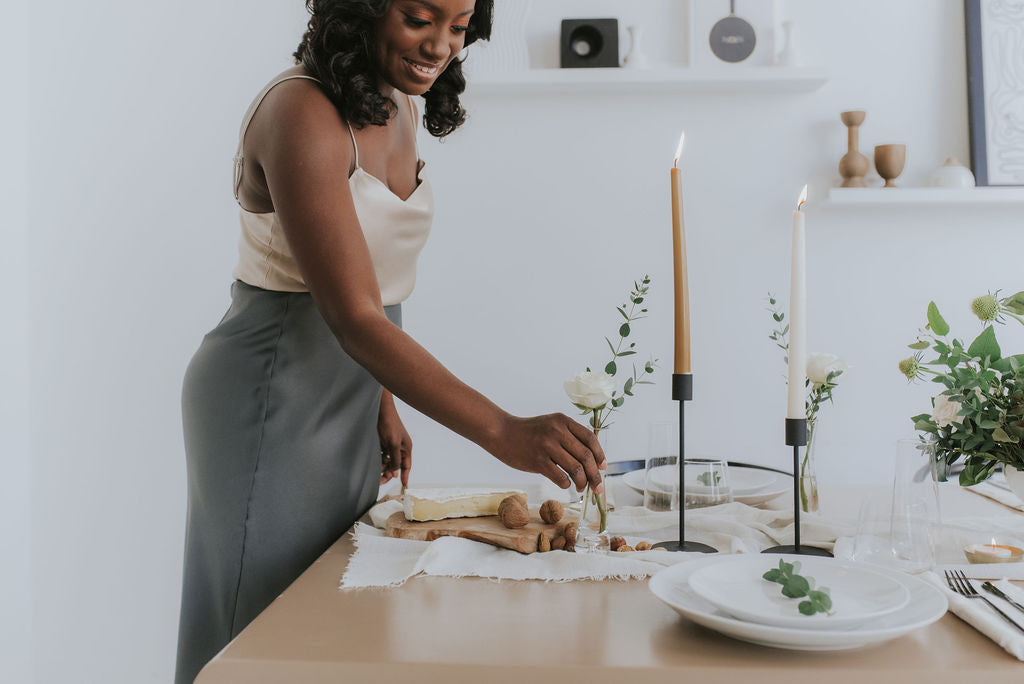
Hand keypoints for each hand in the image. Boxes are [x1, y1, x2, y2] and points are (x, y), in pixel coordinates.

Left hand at [378, 392, 411, 486]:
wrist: (380, 411)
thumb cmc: (390, 425)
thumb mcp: (393, 444)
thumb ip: (395, 459)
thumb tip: (395, 471)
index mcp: (406, 448)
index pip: (407, 466)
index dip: (405, 476)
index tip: (404, 486)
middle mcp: (400, 448)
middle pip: (396, 466)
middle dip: (389, 473)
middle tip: (381, 481)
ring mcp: (391, 446)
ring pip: (388, 462)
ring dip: (383, 468)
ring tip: (376, 472)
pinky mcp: (383, 443)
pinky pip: (382, 457)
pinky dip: (379, 462)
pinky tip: (375, 465)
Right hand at [490, 414, 605, 492]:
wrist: (502, 433)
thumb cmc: (529, 432)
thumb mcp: (551, 425)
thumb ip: (569, 436)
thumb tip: (592, 459)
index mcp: (563, 421)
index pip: (590, 439)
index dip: (600, 455)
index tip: (603, 468)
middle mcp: (557, 431)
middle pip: (586, 456)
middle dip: (595, 475)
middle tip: (597, 487)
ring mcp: (547, 445)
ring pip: (576, 469)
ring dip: (582, 482)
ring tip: (581, 488)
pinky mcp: (537, 460)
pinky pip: (560, 477)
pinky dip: (567, 484)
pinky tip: (566, 485)